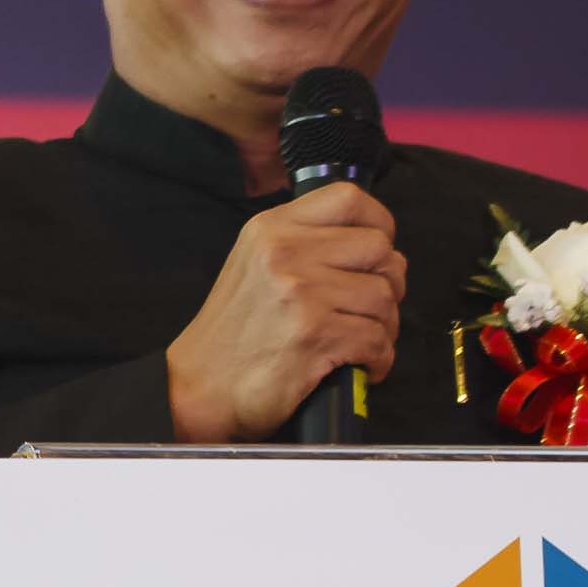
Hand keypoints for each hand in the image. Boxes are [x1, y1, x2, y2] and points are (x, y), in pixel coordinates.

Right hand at [165, 182, 402, 441]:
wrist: (197, 387)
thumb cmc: (232, 334)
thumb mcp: (254, 265)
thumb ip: (304, 245)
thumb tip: (376, 248)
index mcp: (271, 229)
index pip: (348, 199)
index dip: (379, 223)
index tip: (377, 253)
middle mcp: (284, 253)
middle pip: (379, 248)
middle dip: (390, 281)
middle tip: (373, 307)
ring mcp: (300, 293)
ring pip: (383, 297)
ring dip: (385, 326)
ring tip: (365, 341)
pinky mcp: (313, 334)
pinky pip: (376, 339)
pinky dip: (378, 359)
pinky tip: (361, 366)